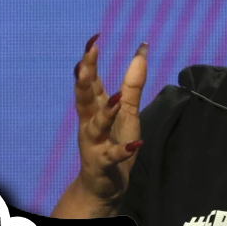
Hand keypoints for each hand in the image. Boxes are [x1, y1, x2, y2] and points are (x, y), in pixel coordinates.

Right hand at [73, 35, 147, 206]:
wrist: (103, 185)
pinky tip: (134, 145)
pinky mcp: (103, 163)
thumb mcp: (126, 111)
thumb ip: (132, 84)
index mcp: (94, 109)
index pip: (90, 82)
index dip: (89, 62)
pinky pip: (112, 156)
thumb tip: (141, 52)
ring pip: (96, 125)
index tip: (93, 40)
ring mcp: (94, 143)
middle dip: (84, 79)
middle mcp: (89, 123)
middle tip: (86, 59)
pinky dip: (122, 150)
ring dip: (106, 112)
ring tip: (117, 99)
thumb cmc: (113, 142)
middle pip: (85, 98)